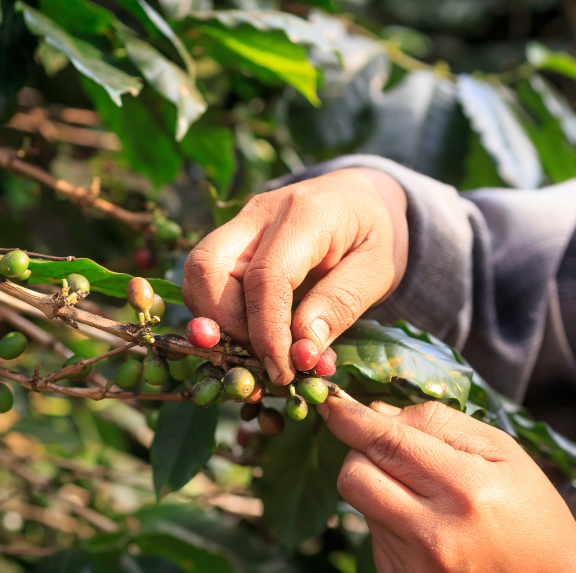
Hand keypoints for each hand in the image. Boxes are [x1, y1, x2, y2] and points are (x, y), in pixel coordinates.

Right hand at [181, 168, 407, 384]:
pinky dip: (218, 315)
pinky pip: (205, 279)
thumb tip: (301, 350)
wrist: (365, 199)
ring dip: (216, 322)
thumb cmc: (377, 235)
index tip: (282, 371)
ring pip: (196, 274)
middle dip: (226, 326)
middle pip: (208, 268)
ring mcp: (240, 224)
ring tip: (257, 351)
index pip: (265, 277)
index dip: (266, 332)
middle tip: (263, 359)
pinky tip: (250, 337)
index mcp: (305, 213)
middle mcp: (260, 212)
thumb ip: (340, 306)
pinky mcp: (231, 240)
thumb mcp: (378, 272)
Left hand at [318, 398, 575, 572]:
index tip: (331, 403)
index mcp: (466, 490)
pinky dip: (393, 527)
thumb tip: (378, 413)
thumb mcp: (504, 454)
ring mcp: (415, 571)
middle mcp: (435, 535)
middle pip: (354, 476)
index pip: (387, 443)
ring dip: (382, 492)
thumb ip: (440, 424)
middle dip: (359, 454)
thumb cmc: (532, 516)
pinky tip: (431, 536)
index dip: (351, 419)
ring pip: (362, 508)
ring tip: (428, 502)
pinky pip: (374, 541)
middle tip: (388, 452)